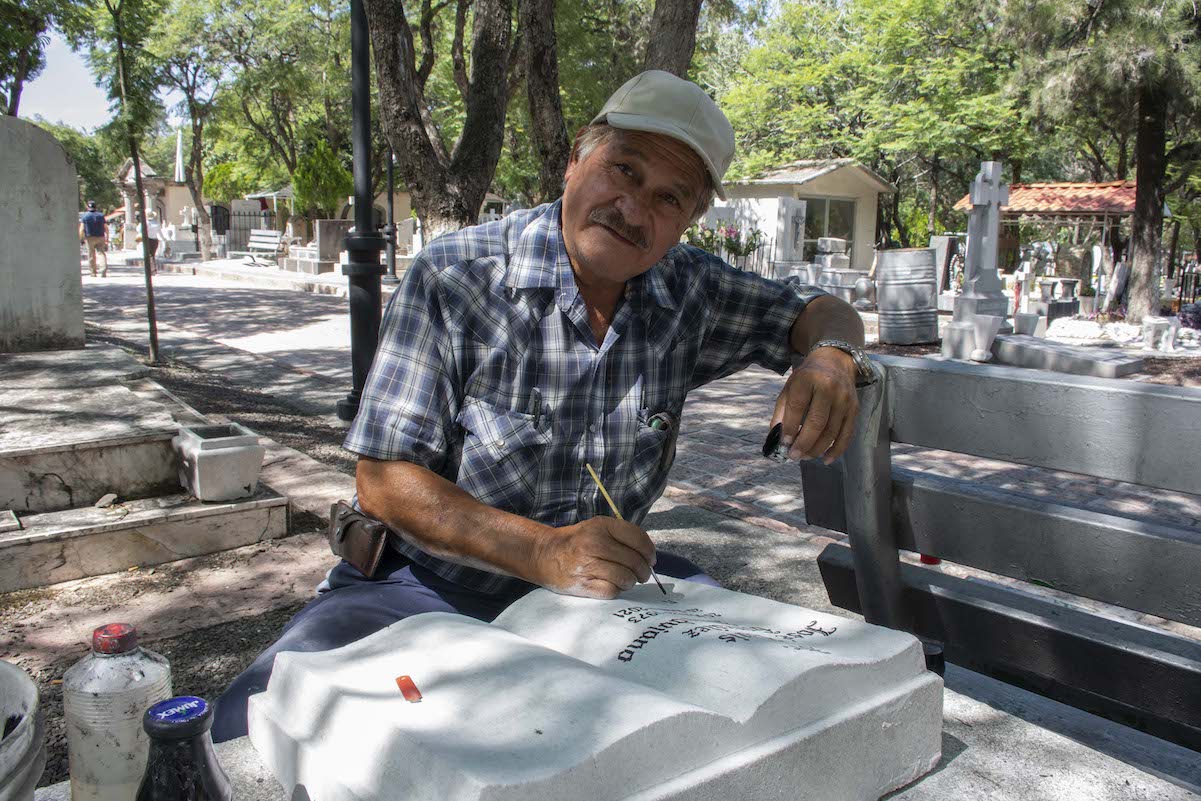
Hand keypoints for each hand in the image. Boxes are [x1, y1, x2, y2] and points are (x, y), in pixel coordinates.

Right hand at [532, 517, 655, 598]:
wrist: (543, 555)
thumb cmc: (575, 542)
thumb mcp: (596, 528)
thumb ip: (621, 536)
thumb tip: (649, 555)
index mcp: (600, 526)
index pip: (637, 538)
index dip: (649, 551)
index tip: (651, 559)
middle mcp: (594, 543)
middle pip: (634, 561)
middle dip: (643, 571)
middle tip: (643, 575)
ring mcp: (587, 564)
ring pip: (626, 578)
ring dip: (630, 582)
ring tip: (626, 580)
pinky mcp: (582, 584)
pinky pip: (612, 591)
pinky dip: (616, 590)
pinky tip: (612, 585)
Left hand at [770, 346, 859, 463]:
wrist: (835, 361)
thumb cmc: (808, 377)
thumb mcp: (790, 387)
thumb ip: (782, 411)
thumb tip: (777, 437)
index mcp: (808, 380)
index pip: (797, 408)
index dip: (790, 428)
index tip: (784, 443)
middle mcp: (829, 388)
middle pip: (816, 423)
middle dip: (804, 443)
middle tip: (793, 456)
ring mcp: (844, 400)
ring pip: (831, 432)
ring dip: (817, 449)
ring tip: (805, 457)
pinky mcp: (854, 409)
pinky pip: (847, 434)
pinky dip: (837, 450)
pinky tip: (826, 459)